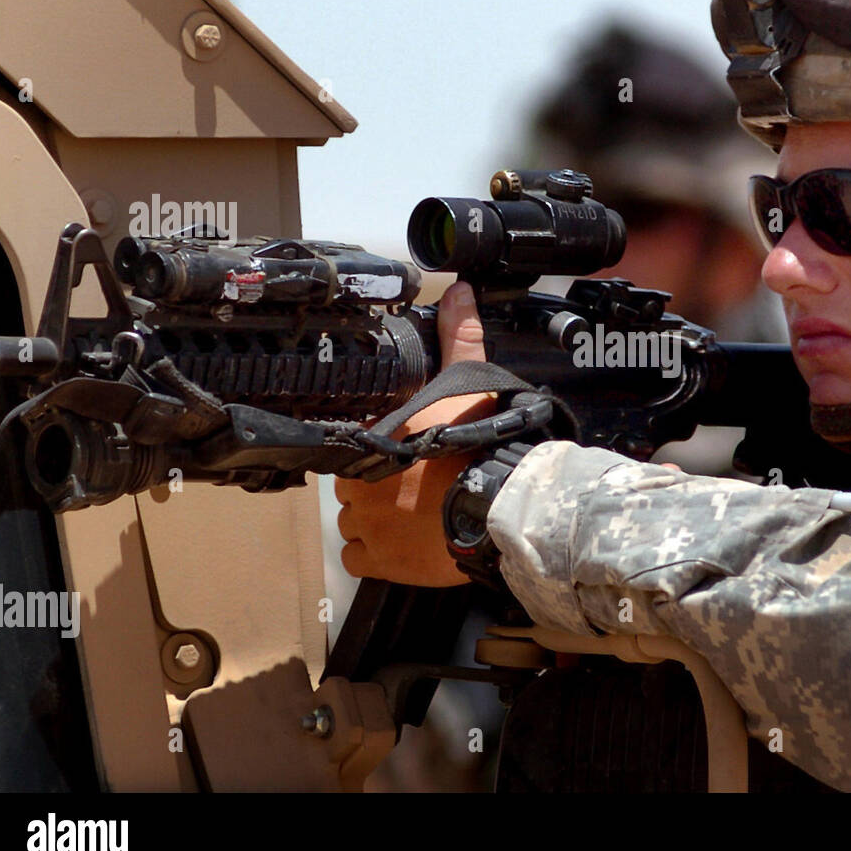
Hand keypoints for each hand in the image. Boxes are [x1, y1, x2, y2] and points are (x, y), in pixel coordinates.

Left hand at [334, 282, 492, 585]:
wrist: (496, 505)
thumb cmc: (480, 447)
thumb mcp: (471, 381)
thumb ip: (460, 336)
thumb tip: (458, 291)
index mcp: (374, 436)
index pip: (362, 437)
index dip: (388, 445)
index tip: (412, 452)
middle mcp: (359, 480)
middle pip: (355, 482)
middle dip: (379, 485)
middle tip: (417, 488)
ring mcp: (365, 523)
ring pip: (355, 521)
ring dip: (376, 521)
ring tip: (413, 518)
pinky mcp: (377, 559)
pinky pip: (359, 557)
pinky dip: (377, 554)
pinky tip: (403, 545)